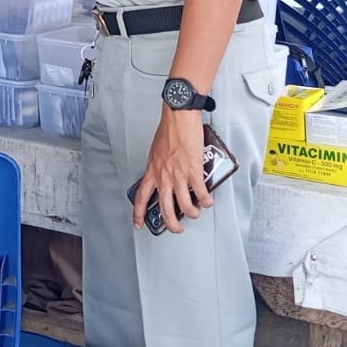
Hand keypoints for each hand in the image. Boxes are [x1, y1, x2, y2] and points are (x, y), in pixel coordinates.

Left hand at [131, 107, 209, 232]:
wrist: (179, 117)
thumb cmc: (169, 129)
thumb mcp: (156, 151)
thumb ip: (159, 166)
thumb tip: (166, 174)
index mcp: (152, 171)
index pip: (141, 197)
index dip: (139, 214)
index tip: (138, 223)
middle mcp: (163, 176)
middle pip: (165, 209)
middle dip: (172, 224)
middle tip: (176, 228)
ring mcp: (178, 176)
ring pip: (185, 206)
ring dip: (192, 213)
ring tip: (195, 213)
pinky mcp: (193, 172)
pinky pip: (201, 193)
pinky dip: (206, 201)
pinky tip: (208, 201)